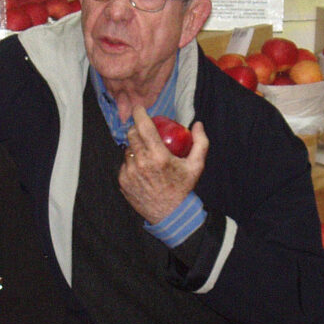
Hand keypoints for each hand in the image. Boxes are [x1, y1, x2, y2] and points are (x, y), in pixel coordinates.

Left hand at [118, 106, 207, 223]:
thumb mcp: (196, 165)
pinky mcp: (123, 181)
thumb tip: (197, 123)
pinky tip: (141, 169)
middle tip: (144, 132)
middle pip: (131, 135)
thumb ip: (200, 142)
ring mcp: (129, 172)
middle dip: (137, 130)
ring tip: (146, 155)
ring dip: (134, 148)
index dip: (139, 113)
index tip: (139, 108)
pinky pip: (124, 165)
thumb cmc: (183, 188)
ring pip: (127, 150)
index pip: (143, 126)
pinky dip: (131, 163)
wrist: (170, 214)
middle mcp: (141, 163)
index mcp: (158, 156)